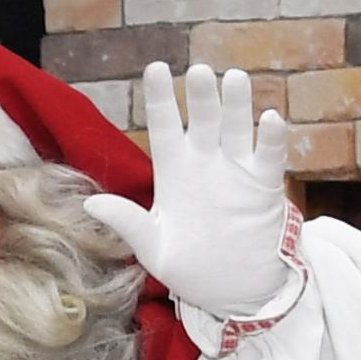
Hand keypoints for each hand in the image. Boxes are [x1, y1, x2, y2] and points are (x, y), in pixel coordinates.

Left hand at [81, 63, 298, 317]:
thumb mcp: (154, 249)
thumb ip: (128, 223)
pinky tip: (268, 120)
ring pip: (237, 128)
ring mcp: (237, 170)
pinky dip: (270, 138)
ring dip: (237, 105)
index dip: (160, 98)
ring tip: (235, 79)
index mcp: (173, 172)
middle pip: (204, 120)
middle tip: (200, 70)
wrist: (235, 291)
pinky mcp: (265, 185)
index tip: (156, 68)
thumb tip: (90, 203)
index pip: (165, 126)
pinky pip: (269, 156)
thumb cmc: (192, 269)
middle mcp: (205, 163)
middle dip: (202, 95)